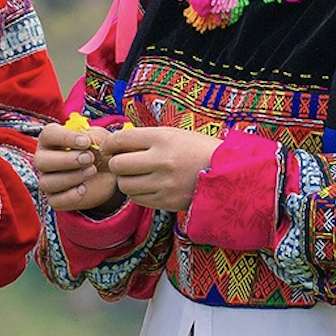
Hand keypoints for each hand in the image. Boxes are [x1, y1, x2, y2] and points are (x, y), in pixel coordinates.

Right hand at [36, 121, 122, 212]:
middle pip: (41, 161)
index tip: (86, 142)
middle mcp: (44, 160)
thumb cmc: (99, 151)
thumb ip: (92, 136)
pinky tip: (84, 189)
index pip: (48, 135)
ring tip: (92, 171)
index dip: (65, 138)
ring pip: (47, 182)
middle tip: (89, 158)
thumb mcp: (99, 139)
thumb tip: (85, 140)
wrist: (110, 174)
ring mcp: (48, 180)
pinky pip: (55, 201)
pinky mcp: (55, 199)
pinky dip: (71, 196)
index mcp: (51, 139)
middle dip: (67, 160)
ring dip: (72, 177)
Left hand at [100, 125, 222, 212]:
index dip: (109, 144)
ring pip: (124, 185)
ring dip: (125, 180)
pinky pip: (137, 199)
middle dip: (116, 163)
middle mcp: (161, 161)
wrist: (226, 173)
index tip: (108, 147)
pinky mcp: (166, 201)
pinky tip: (147, 186)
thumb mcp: (173, 134)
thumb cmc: (196, 150)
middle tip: (123, 163)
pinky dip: (137, 193)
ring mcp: (164, 184)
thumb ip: (144, 138)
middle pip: (118, 165)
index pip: (121, 139)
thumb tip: (114, 144)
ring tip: (136, 175)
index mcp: (163, 138)